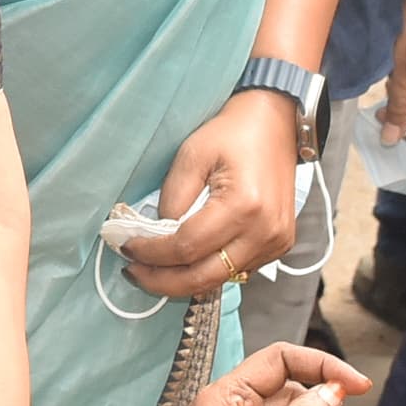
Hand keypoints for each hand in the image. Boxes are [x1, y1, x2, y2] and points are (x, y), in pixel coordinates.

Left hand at [128, 91, 302, 294]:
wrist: (275, 124)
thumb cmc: (233, 133)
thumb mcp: (192, 155)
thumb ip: (173, 199)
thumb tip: (158, 235)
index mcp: (244, 206)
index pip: (186, 248)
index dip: (151, 254)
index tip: (127, 248)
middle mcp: (264, 232)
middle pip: (203, 278)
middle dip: (162, 281)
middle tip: (134, 272)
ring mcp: (275, 243)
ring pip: (218, 279)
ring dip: (182, 279)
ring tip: (154, 267)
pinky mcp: (278, 246)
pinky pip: (236, 270)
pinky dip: (207, 270)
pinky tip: (187, 259)